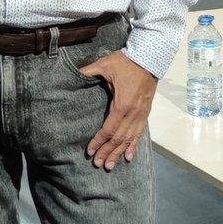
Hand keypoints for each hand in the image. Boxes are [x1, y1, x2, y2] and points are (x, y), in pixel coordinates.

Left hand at [80, 52, 157, 170]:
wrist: (149, 58)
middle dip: (107, 152)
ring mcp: (141, 114)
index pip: (108, 129)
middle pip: (118, 138)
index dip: (99, 141)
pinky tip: (129, 157)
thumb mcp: (104, 65)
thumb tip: (73, 74)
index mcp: (122, 104)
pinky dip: (134, 145)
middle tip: (98, 164)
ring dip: (119, 153)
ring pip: (129, 138)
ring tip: (111, 165)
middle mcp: (133, 113)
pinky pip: (140, 132)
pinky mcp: (146, 112)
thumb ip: (88, 72)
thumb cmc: (125, 62)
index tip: (90, 151)